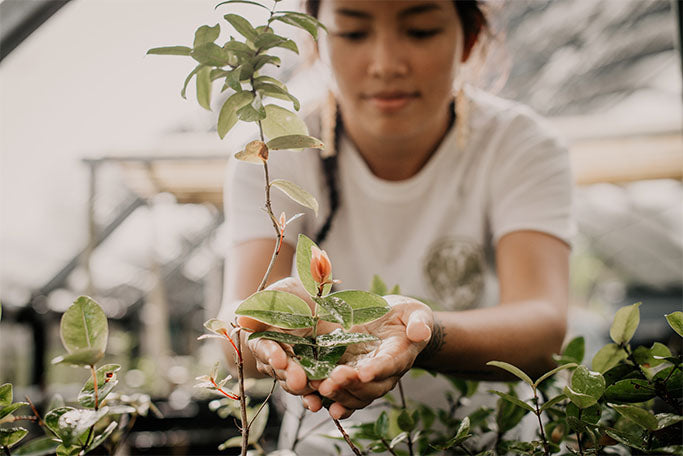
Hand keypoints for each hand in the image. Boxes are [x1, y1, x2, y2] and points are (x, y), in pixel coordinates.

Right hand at [236, 277, 336, 395]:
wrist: (316, 305)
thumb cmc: (294, 296)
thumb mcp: (282, 292)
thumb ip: (265, 304)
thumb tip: (243, 319)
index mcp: (264, 338)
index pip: (264, 348)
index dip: (270, 354)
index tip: (278, 358)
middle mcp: (277, 359)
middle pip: (279, 370)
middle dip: (288, 375)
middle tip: (298, 379)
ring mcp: (296, 369)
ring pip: (294, 384)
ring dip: (302, 389)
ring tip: (314, 388)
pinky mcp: (314, 376)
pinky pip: (313, 390)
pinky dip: (316, 397)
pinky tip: (321, 401)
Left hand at [303, 295, 432, 418]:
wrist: (395, 325)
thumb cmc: (405, 317)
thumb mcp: (416, 314)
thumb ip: (419, 323)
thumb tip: (420, 332)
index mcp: (399, 356)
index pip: (389, 365)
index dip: (377, 370)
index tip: (364, 372)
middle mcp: (383, 374)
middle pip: (369, 387)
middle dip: (351, 385)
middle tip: (333, 379)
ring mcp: (366, 379)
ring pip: (354, 395)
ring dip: (337, 394)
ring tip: (321, 388)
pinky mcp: (350, 377)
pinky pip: (342, 395)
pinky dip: (331, 401)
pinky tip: (315, 402)